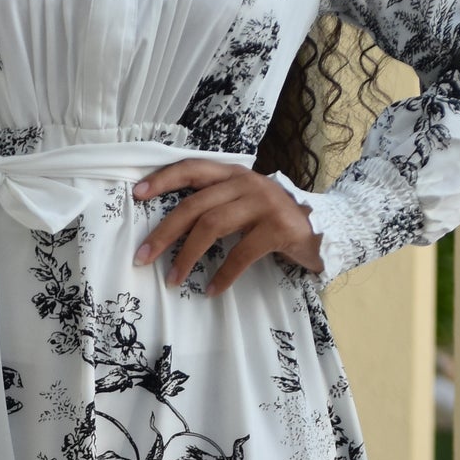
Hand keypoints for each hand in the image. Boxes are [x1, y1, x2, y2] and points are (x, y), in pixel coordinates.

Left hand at [131, 159, 321, 293]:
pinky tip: (212, 290)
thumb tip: (171, 226)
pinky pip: (241, 253)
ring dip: (187, 257)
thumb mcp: (244, 202)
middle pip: (194, 205)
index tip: (137, 195)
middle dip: (164, 233)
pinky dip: (223, 275)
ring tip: (173, 280)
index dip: (162, 180)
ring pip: (212, 227)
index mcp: (233, 174)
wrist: (323, 229)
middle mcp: (246, 182)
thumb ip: (216, 203)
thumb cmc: (273, 219)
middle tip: (142, 257)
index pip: (191, 169)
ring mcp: (263, 203)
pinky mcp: (278, 228)